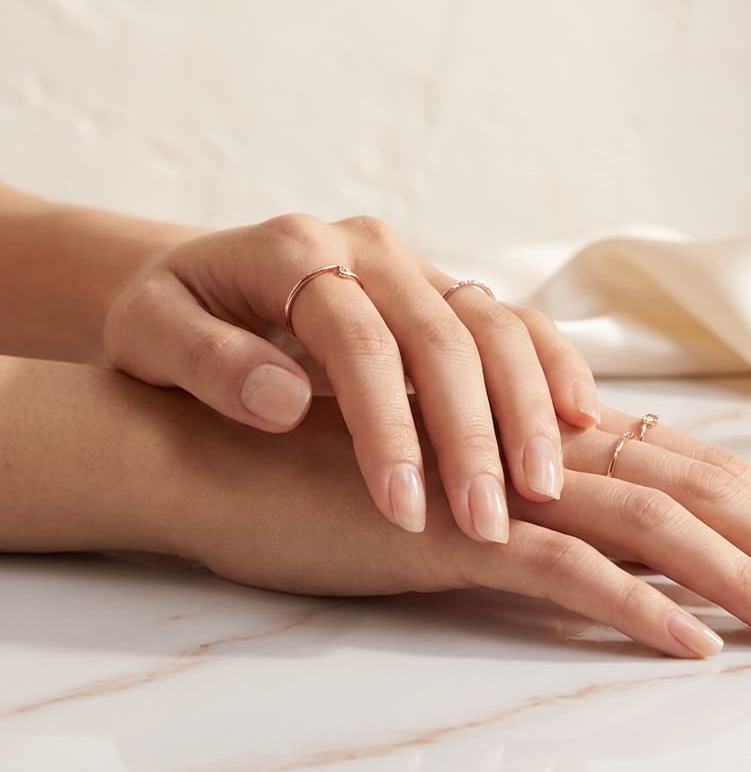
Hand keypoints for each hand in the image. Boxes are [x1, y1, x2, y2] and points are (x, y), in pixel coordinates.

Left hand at [103, 213, 601, 544]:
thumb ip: (206, 361)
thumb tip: (284, 401)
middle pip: (444, 336)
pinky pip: (516, 322)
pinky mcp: (446, 293)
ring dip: (526, 409)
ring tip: (543, 489)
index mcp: (294, 251)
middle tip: (489, 522)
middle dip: (472, 435)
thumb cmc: (172, 317)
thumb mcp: (150, 333)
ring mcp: (416, 266)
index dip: (386, 427)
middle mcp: (369, 249)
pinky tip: (580, 419)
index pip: (359, 341)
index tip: (402, 511)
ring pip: (496, 326)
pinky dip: (553, 366)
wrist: (201, 280)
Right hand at [175, 394, 750, 657]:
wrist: (232, 449)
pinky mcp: (453, 531)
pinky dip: (635, 607)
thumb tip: (613, 548)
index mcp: (553, 438)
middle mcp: (545, 453)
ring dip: (743, 580)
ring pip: (652, 525)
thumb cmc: (342, 468)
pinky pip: (563, 568)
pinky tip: (691, 645)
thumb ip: (534, 503)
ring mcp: (502, 488)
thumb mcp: (462, 484)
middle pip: (700, 490)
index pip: (693, 466)